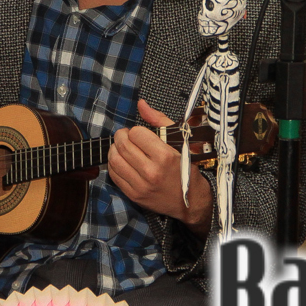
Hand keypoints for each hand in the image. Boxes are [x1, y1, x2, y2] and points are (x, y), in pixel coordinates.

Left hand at [109, 99, 212, 235]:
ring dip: (114, 149)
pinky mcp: (134, 195)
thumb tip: (141, 104)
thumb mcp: (179, 141)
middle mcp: (152, 172)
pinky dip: (114, 164)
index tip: (139, 133)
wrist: (191, 201)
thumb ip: (159, 120)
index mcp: (165, 156)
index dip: (136, 130)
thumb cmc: (186, 168)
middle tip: (126, 136)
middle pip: (123, 145)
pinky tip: (122, 161)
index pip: (136, 133)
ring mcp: (141, 185)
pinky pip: (114, 175)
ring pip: (114, 160)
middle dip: (121, 136)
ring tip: (122, 148)